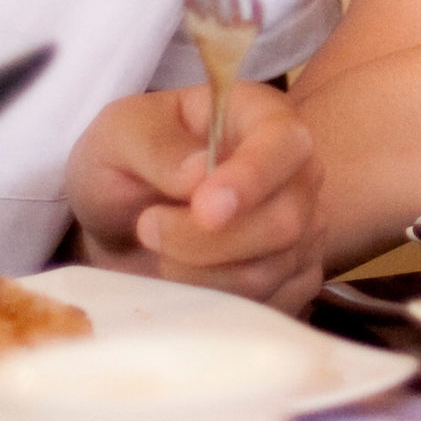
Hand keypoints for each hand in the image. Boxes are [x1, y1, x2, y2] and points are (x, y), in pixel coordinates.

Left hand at [68, 79, 324, 312]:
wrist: (118, 221)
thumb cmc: (124, 163)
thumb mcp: (119, 134)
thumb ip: (156, 147)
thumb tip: (202, 174)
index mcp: (261, 115)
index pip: (284, 144)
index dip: (252, 178)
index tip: (203, 209)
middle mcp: (296, 171)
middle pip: (285, 220)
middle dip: (206, 240)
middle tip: (147, 227)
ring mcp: (303, 228)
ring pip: (270, 270)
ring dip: (198, 272)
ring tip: (157, 249)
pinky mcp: (292, 278)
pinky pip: (267, 306)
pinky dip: (214, 302)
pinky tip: (182, 277)